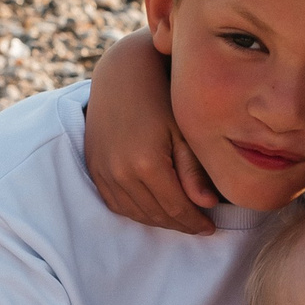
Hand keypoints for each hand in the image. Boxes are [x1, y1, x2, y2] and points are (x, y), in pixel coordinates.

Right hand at [85, 28, 219, 234]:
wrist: (121, 76)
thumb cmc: (160, 99)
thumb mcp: (183, 132)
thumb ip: (193, 171)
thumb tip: (207, 204)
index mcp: (147, 164)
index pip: (176, 208)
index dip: (195, 222)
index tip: (211, 228)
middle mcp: (121, 173)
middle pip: (156, 215)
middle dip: (180, 224)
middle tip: (198, 225)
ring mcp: (104, 172)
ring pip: (136, 213)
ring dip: (159, 221)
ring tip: (179, 218)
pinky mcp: (94, 169)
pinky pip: (116, 204)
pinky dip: (136, 211)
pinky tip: (154, 208)